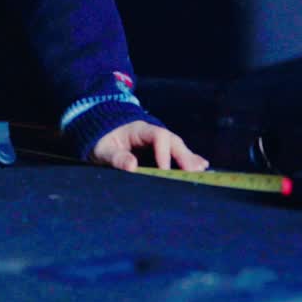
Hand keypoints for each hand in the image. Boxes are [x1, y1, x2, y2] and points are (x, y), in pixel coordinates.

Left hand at [90, 121, 208, 171]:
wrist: (100, 137)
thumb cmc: (101, 143)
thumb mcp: (102, 150)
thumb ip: (115, 157)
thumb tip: (131, 166)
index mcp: (139, 130)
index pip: (158, 136)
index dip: (163, 152)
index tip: (164, 170)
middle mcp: (152, 134)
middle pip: (173, 141)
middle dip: (183, 155)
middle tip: (193, 171)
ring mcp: (157, 142)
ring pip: (177, 147)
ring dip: (189, 158)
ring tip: (201, 170)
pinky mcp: (159, 151)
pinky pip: (176, 153)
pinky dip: (188, 159)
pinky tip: (201, 167)